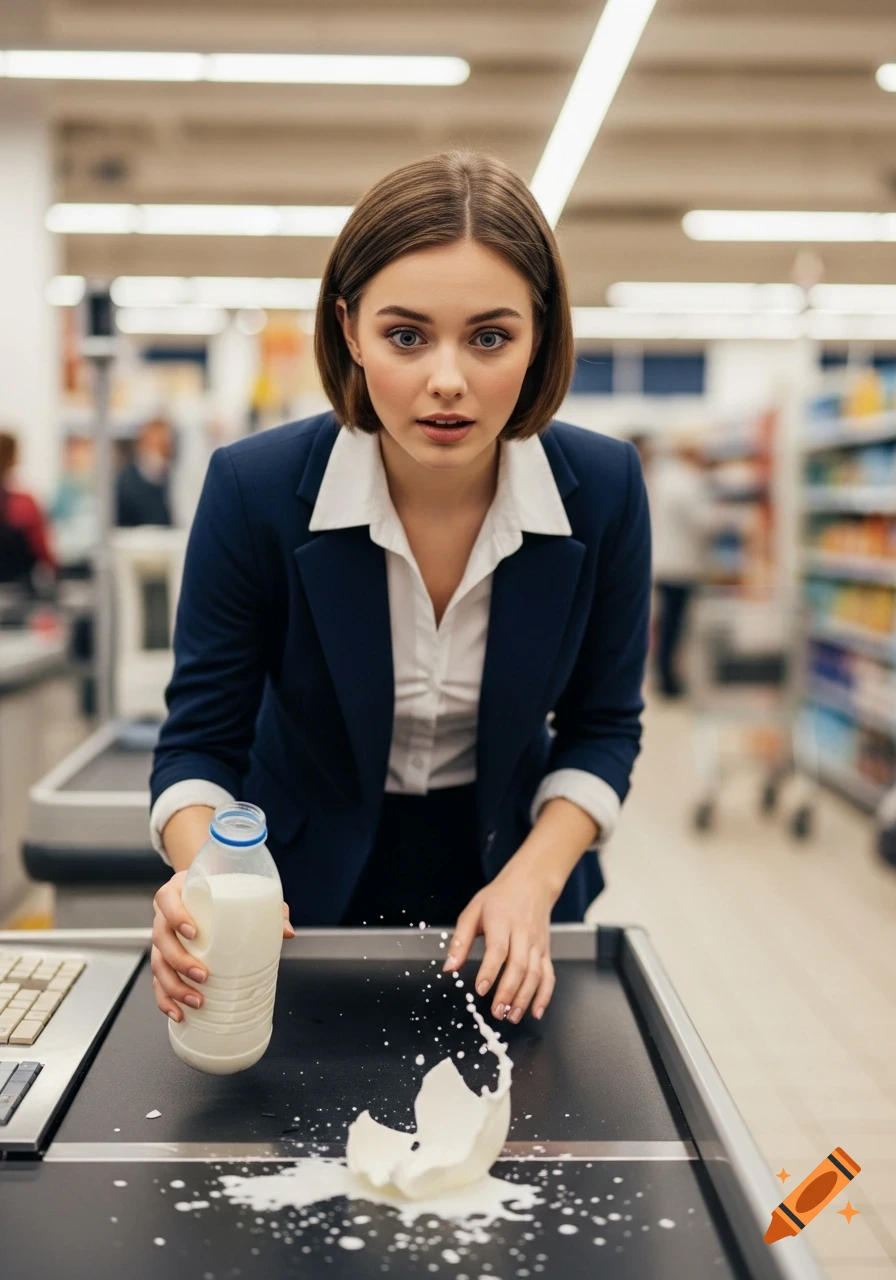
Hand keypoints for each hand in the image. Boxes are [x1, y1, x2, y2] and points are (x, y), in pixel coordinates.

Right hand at [151, 871, 295, 1022]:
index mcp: (177, 892)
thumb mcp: (244, 890)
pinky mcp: (164, 959)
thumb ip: (267, 906)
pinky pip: (158, 981)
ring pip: (158, 964)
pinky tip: (179, 1012)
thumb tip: (286, 932)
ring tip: (196, 1001)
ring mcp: (163, 939)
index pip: (167, 902)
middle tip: (202, 975)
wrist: (207, 887)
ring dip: (174, 986)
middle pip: (161, 939)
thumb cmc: (221, 888)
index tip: (193, 932)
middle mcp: (163, 916)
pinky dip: (166, 999)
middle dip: (179, 961)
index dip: (176, 917)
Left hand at [442, 859, 556, 1023]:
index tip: (480, 989)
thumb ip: (460, 940)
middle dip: (507, 992)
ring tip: (510, 1016)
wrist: (531, 883)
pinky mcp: (546, 951)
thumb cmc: (498, 898)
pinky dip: (545, 995)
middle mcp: (523, 933)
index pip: (498, 949)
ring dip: (524, 998)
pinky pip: (549, 975)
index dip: (490, 971)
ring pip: (535, 974)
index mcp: (502, 921)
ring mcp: (537, 944)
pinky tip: (536, 1012)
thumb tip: (449, 969)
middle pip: (519, 966)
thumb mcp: (473, 911)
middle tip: (496, 1012)